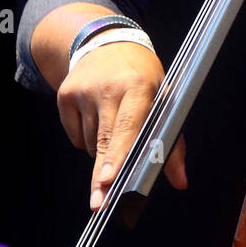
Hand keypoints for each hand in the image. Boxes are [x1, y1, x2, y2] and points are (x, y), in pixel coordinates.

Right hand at [56, 41, 187, 207]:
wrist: (107, 43)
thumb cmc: (142, 77)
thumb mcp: (165, 100)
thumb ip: (172, 143)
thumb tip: (180, 181)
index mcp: (139, 87)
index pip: (128, 127)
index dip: (118, 155)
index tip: (109, 180)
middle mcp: (108, 87)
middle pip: (104, 141)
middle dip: (102, 176)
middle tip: (99, 203)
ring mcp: (83, 90)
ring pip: (91, 144)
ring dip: (103, 152)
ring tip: (114, 129)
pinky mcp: (65, 95)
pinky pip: (75, 136)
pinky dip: (87, 139)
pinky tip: (97, 120)